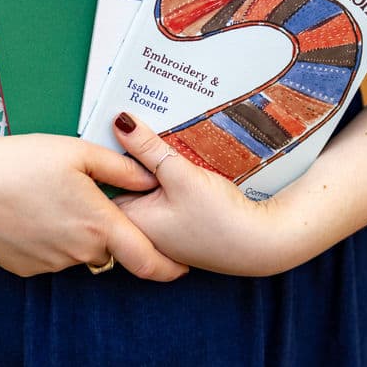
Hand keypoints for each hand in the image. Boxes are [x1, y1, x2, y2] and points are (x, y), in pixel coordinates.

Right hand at [0, 122, 187, 280]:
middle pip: (110, 249)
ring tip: (53, 196)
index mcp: (98, 224)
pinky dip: (52, 237)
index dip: (170, 268)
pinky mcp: (26, 268)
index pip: (147, 261)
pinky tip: (33, 209)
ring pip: (80, 251)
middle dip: (111, 231)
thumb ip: (121, 169)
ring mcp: (51, 264)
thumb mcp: (76, 152)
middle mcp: (78, 252)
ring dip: (79, 232)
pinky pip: (53, 255)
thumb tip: (154, 178)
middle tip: (91, 198)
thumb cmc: (19, 160)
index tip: (183, 265)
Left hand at [111, 112, 295, 275]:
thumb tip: (120, 122)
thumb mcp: (181, 175)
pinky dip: (166, 177)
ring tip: (158, 135)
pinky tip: (177, 160)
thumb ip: (148, 148)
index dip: (106, 153)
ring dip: (151, 165)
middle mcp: (141, 229)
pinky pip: (162, 194)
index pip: (104, 182)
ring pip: (145, 186)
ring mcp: (160, 230)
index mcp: (131, 220)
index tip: (111, 125)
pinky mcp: (177, 226)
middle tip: (137, 122)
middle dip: (131, 155)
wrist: (262, 243)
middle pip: (125, 182)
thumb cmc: (221, 218)